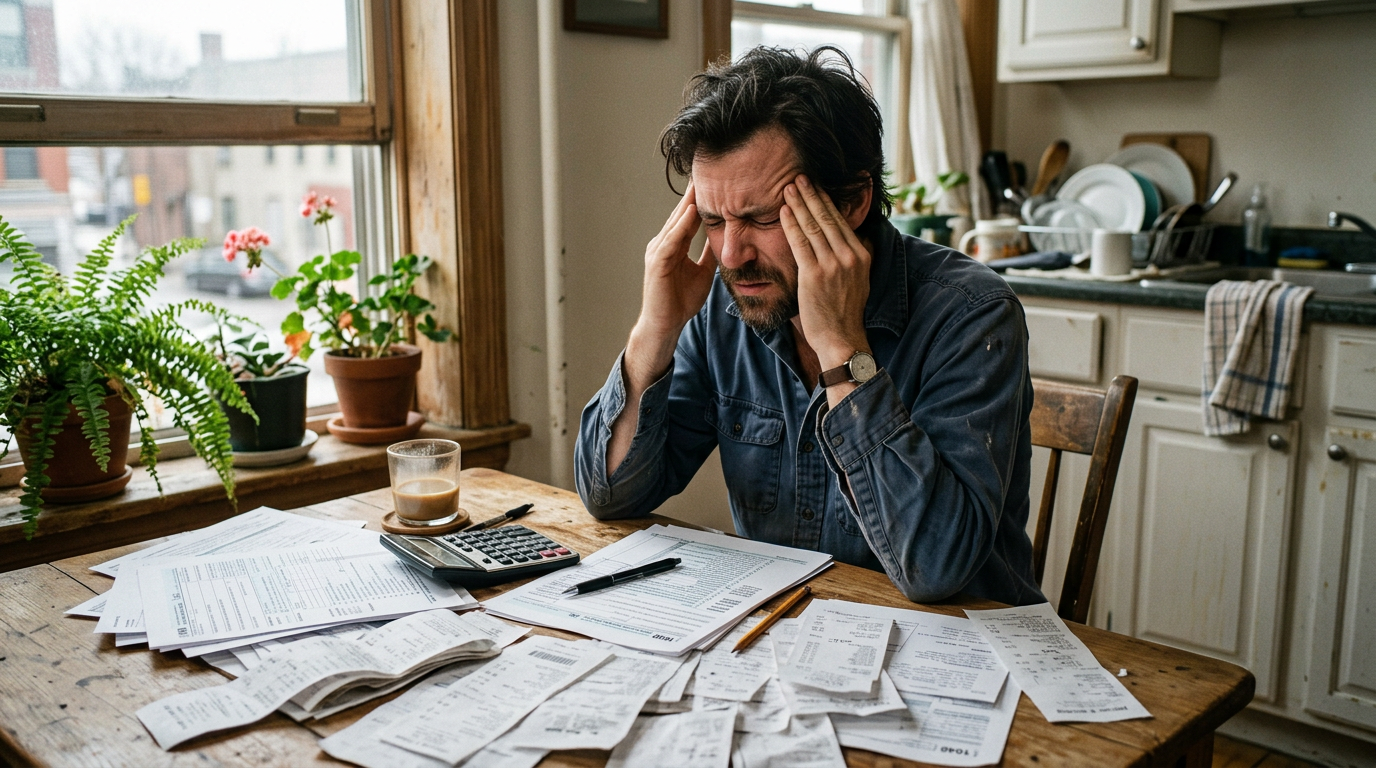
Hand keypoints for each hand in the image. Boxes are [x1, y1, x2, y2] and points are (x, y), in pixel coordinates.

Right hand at [627, 184, 716, 386]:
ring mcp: (658, 252)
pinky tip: (691, 212)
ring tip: (700, 183)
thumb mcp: (702, 272)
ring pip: (675, 222)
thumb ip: (709, 254)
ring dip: (687, 203)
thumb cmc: (680, 301)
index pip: (688, 217)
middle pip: (680, 213)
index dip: (699, 199)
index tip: (714, 181)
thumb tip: (724, 239)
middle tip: (706, 170)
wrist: (665, 325)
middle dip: (692, 193)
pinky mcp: (657, 264)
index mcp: (673, 245)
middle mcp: (663, 244)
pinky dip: (681, 226)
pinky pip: (671, 240)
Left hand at [780, 175, 871, 370]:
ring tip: (788, 188)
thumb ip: (855, 256)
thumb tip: (856, 236)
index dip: (826, 201)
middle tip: (798, 177)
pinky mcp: (814, 275)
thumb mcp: (860, 279)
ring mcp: (833, 265)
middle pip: (828, 218)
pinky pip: (800, 243)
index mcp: (862, 254)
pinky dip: (791, 224)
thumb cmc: (845, 311)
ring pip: (813, 227)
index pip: (841, 221)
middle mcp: (850, 256)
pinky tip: (783, 211)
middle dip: (811, 195)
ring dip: (799, 205)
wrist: (841, 338)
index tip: (815, 187)